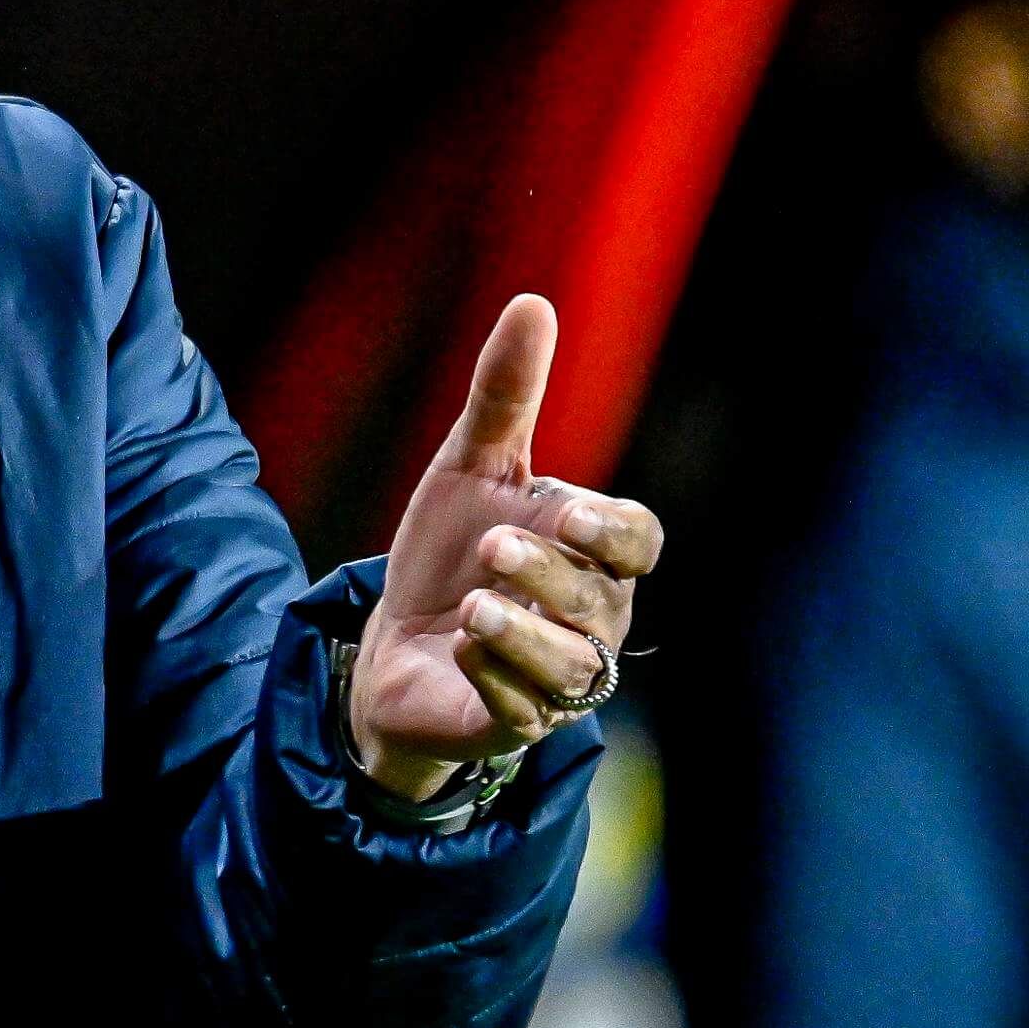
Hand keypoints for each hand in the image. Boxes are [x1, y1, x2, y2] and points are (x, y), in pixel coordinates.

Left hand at [347, 295, 660, 800]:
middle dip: (548, 574)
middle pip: (600, 600)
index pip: (639, 540)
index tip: (569, 515)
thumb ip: (506, 394)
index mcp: (591, 553)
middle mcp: (590, 619)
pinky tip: (460, 648)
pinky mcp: (516, 725)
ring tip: (474, 607)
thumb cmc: (446, 554)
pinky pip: (523, 712)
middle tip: (491, 548)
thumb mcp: (468, 466)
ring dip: (523, 634)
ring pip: (571, 666)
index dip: (613, 532)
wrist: (389, 643)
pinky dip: (494, 679)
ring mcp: (557, 679)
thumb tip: (533, 302)